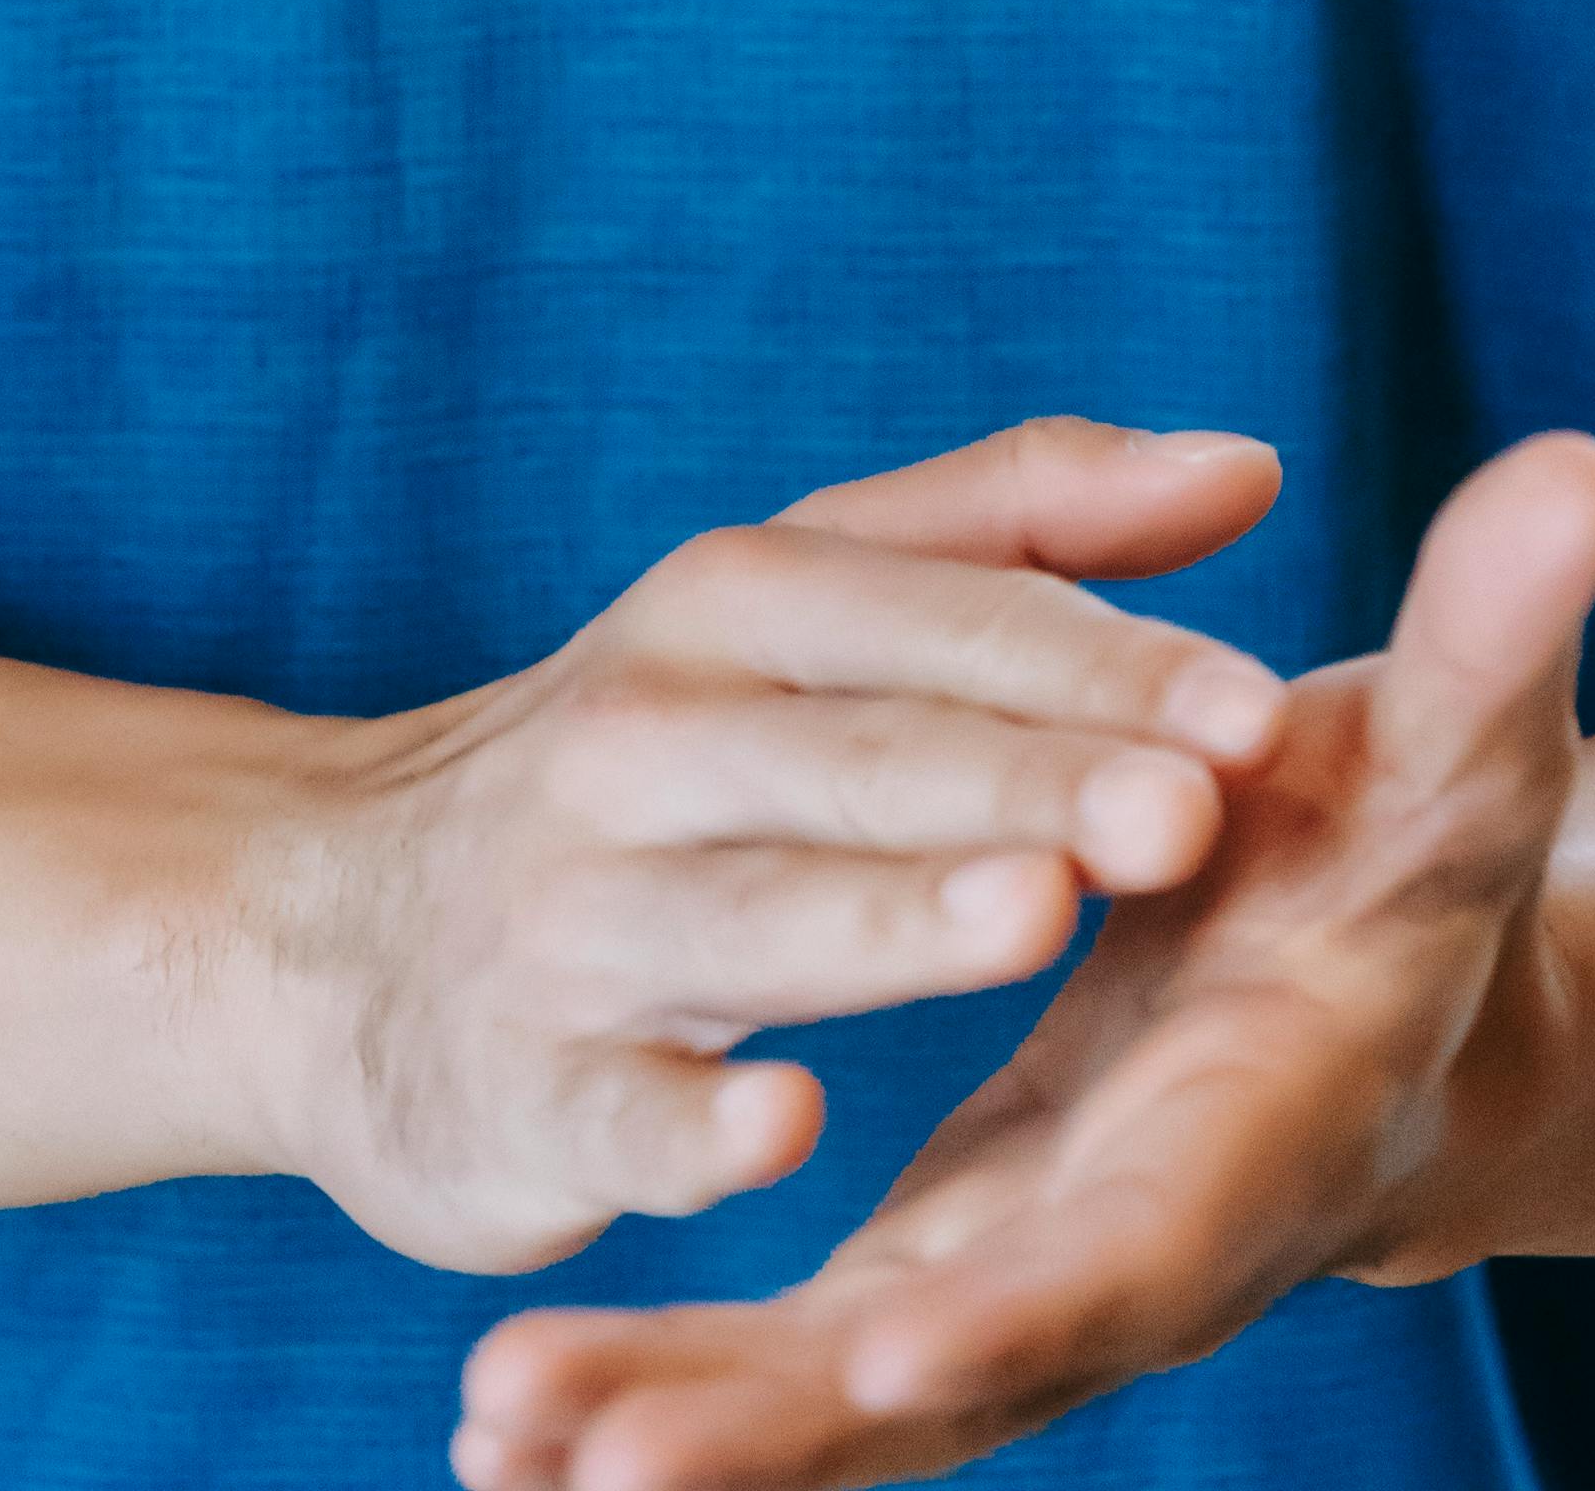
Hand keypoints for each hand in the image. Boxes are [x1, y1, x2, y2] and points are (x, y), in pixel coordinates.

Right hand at [265, 416, 1293, 1277]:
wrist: (331, 921)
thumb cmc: (656, 737)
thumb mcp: (803, 590)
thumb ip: (1026, 521)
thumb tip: (1254, 468)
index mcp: (735, 603)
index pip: (947, 619)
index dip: (1105, 663)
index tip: (1264, 712)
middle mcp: (647, 736)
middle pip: (869, 759)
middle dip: (1028, 781)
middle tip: (1187, 813)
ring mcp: (573, 914)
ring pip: (753, 918)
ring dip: (890, 923)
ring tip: (1033, 915)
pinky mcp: (521, 1085)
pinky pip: (614, 1108)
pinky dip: (688, 1120)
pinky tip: (779, 1126)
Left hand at [448, 432, 1594, 1490]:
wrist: (1399, 1011)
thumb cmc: (1425, 864)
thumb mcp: (1462, 755)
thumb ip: (1498, 642)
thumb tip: (1585, 469)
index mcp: (1259, 1138)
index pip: (1139, 1245)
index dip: (1022, 1297)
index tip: (886, 1348)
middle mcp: (1138, 1250)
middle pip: (957, 1366)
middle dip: (785, 1422)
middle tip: (605, 1466)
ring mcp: (1028, 1278)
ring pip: (847, 1393)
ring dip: (685, 1425)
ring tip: (500, 1438)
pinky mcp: (948, 1267)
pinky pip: (800, 1361)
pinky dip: (671, 1400)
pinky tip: (505, 1432)